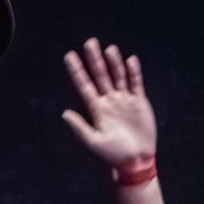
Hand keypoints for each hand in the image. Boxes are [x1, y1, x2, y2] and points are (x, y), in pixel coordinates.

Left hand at [61, 39, 156, 169]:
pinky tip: (130, 60)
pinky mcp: (139, 102)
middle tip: (90, 42)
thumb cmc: (113, 154)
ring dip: (113, 63)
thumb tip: (64, 113)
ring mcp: (124, 100)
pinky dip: (133, 72)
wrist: (136, 160)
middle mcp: (109, 101)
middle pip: (100, 75)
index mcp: (97, 110)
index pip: (84, 86)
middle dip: (95, 59)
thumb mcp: (94, 142)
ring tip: (109, 49)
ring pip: (118, 76)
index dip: (77, 71)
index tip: (69, 56)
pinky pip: (136, 83)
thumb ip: (80, 127)